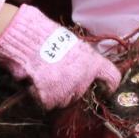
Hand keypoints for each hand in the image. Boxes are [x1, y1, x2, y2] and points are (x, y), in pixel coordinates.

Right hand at [0, 5, 120, 110]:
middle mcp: (84, 79)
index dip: (109, 85)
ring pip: (64, 100)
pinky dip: (39, 95)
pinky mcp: (51, 98)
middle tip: (54, 75)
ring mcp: (68, 90)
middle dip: (69, 88)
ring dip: (54, 93)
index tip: (105, 89)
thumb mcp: (70, 42)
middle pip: (81, 92)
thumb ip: (80, 60)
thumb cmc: (46, 35)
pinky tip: (34, 81)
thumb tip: (80, 70)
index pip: (111, 78)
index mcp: (92, 62)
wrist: (26, 38)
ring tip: (42, 76)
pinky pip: (47, 103)